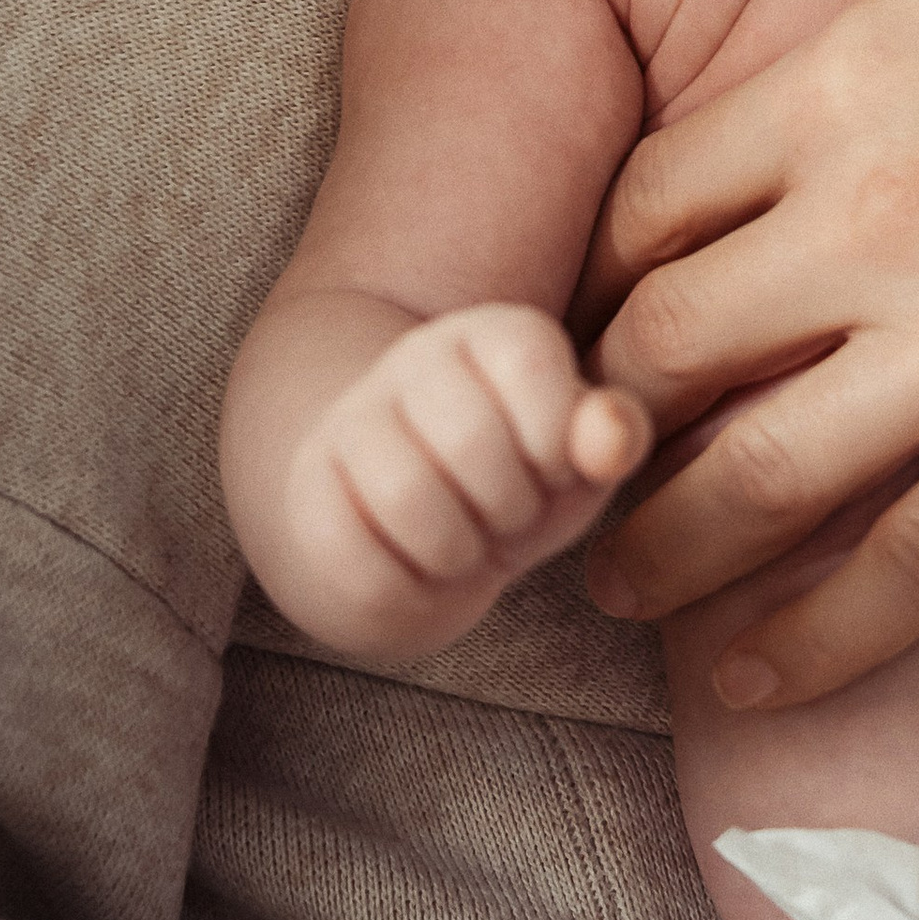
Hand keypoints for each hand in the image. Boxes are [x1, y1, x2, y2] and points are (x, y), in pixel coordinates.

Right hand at [238, 300, 650, 664]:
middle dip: (510, 507)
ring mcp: (348, 423)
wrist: (404, 531)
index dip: (552, 444)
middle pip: (472, 440)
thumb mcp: (576, 460)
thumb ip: (611, 436)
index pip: (529, 361)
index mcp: (490, 333)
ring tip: (463, 543)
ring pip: (409, 497)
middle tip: (503, 517)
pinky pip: (367, 563)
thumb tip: (611, 439)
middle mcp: (410, 359)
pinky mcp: (306, 498)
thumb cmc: (514, 484)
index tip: (544, 467)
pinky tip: (416, 568)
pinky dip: (409, 587)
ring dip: (459, 551)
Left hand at [576, 0, 918, 707]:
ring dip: (659, 550)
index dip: (597, 270)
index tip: (596, 309)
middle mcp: (879, 224)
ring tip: (619, 585)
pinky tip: (751, 675)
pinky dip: (807, 641)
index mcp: (844, 80)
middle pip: (664, 355)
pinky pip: (904, 570)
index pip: (644, 207)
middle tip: (574, 459)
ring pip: (753, 484)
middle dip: (596, 420)